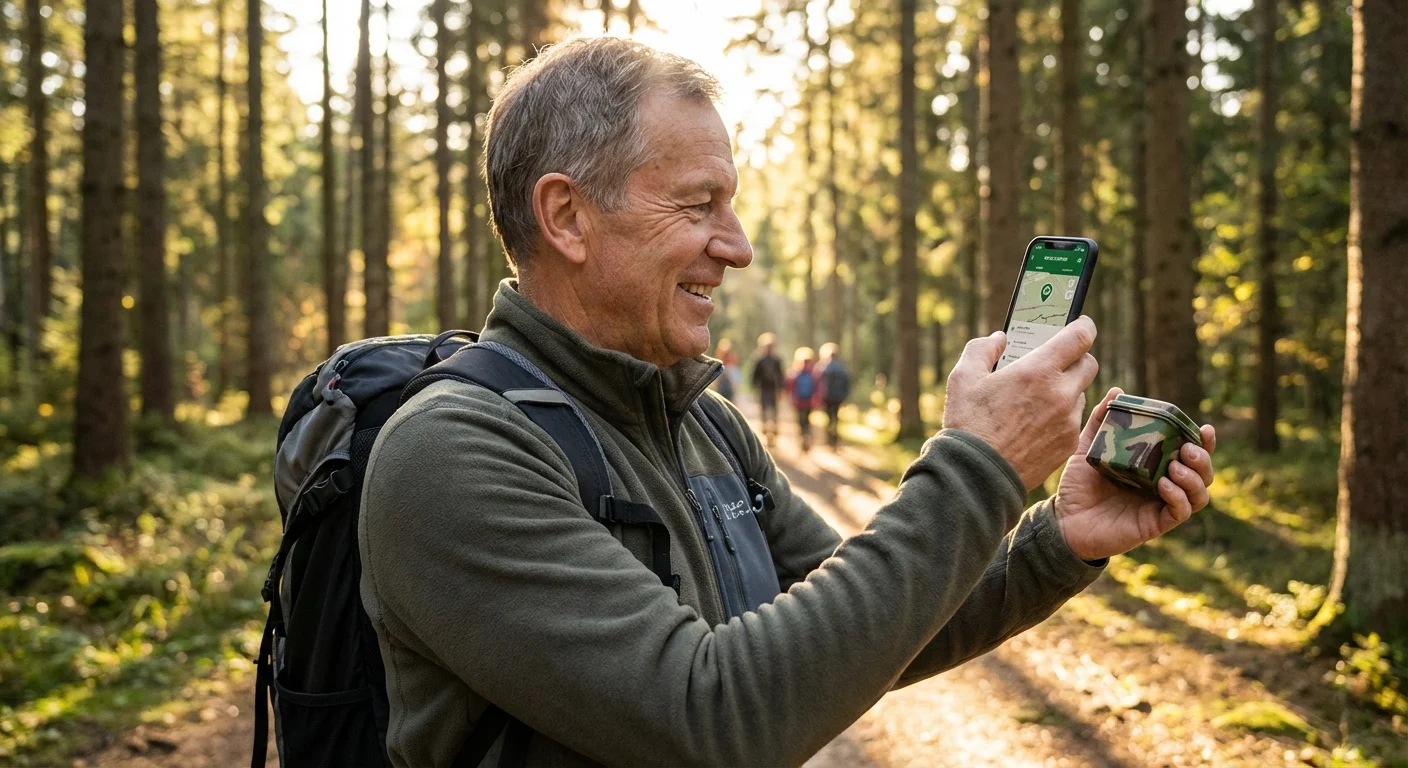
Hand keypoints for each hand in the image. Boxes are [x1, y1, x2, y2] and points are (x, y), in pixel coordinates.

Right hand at [942, 317, 1099, 489]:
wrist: (976, 475)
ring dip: (1067, 390)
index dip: (1083, 326)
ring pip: (1080, 394)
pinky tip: (1036, 423)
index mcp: (1038, 370)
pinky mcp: (1068, 444)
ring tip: (1037, 399)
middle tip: (1055, 362)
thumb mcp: (963, 377)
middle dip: (1076, 358)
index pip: (1081, 336)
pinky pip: (1073, 421)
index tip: (1080, 325)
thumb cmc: (968, 423)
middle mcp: (1061, 394)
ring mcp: (1068, 421)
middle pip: (1089, 364)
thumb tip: (998, 339)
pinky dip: (1061, 417)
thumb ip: (982, 349)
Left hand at [1053, 387, 1217, 560]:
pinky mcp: (1155, 524)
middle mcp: (1164, 486)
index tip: (1206, 429)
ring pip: (1199, 494)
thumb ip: (1101, 421)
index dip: (1204, 443)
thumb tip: (1116, 391)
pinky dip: (1178, 497)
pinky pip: (1180, 512)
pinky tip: (1164, 485)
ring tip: (1175, 467)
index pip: (1190, 454)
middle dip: (1203, 459)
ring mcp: (1161, 506)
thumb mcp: (1088, 448)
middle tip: (1188, 449)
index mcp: (1155, 467)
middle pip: (1202, 473)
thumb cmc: (1078, 486)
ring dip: (1194, 478)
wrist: (1062, 520)